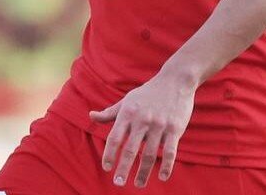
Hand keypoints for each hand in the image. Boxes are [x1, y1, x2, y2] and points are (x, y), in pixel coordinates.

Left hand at [89, 70, 195, 187]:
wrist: (175, 80)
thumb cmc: (148, 93)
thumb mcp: (127, 100)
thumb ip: (110, 112)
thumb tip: (91, 116)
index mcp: (128, 113)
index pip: (115, 137)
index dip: (109, 153)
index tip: (106, 168)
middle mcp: (142, 120)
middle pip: (131, 149)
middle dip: (123, 168)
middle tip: (118, 183)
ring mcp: (159, 125)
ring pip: (150, 154)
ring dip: (143, 172)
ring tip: (138, 184)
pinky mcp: (175, 128)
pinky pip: (170, 152)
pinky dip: (166, 166)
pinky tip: (162, 177)